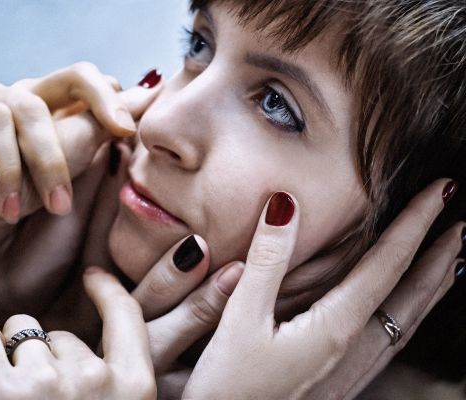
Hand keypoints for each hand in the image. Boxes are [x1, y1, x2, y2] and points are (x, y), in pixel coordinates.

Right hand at [0, 63, 161, 221]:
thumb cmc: (20, 197)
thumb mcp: (69, 163)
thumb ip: (100, 130)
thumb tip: (146, 98)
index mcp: (49, 104)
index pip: (81, 78)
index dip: (105, 99)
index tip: (125, 130)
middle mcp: (10, 96)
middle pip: (34, 104)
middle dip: (48, 159)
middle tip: (58, 207)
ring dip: (8, 169)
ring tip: (11, 213)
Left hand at [0, 267, 155, 399]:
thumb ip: (112, 380)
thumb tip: (79, 343)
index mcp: (135, 388)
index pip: (126, 316)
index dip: (108, 291)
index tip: (93, 276)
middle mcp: (96, 379)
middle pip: (62, 334)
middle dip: (49, 360)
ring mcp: (48, 383)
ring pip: (21, 331)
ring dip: (14, 358)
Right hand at [182, 180, 462, 398]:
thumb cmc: (229, 385)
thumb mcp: (241, 318)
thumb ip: (267, 261)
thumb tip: (285, 205)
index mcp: (335, 327)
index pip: (388, 265)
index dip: (415, 224)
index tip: (440, 190)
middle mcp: (351, 347)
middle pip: (410, 295)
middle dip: (438, 255)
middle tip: (461, 223)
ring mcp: (346, 364)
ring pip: (404, 319)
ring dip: (429, 284)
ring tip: (448, 262)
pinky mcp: (334, 373)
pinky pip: (388, 335)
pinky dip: (407, 311)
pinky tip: (398, 309)